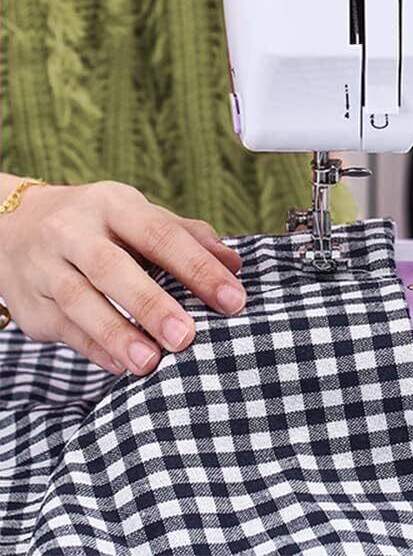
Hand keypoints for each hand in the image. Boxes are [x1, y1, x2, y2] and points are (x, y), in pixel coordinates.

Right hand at [0, 179, 243, 375]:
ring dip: (117, 334)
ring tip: (151, 362)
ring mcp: (45, 266)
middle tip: (186, 336)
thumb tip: (234, 264)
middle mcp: (74, 231)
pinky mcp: (30, 302)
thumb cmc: (100, 225)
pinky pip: (63, 327)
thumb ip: (189, 237)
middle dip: (151, 304)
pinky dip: (94, 347)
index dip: (198, 267)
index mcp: (114, 204)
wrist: (15, 226)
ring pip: (79, 300)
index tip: (232, 300)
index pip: (161, 234)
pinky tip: (122, 365)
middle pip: (112, 267)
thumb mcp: (140, 217)